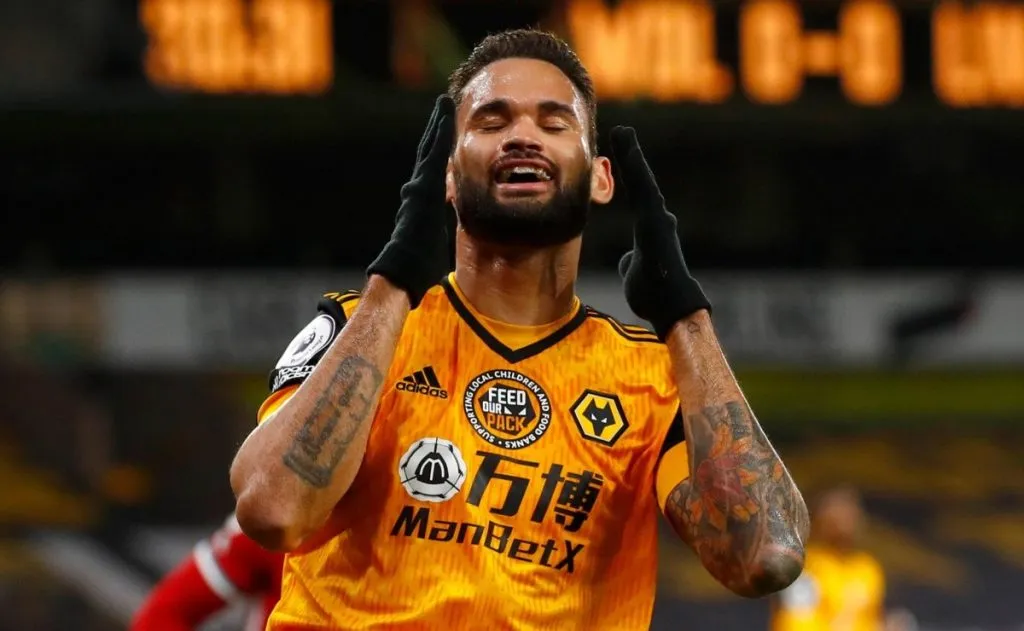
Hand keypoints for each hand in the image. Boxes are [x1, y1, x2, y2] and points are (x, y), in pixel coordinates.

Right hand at [367, 95, 454, 307]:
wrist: (406, 269)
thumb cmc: (419, 263)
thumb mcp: (434, 239)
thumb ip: (438, 226)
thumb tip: (442, 227)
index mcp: (423, 201)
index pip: (432, 169)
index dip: (437, 149)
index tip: (443, 130)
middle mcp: (417, 189)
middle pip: (428, 151)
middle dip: (435, 128)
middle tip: (442, 105)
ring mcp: (418, 187)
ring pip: (429, 149)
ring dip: (437, 125)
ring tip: (443, 104)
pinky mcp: (423, 188)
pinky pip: (434, 157)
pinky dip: (439, 139)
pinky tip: (445, 122)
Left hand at [610, 126, 710, 339]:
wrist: (670, 306)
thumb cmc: (653, 293)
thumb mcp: (635, 272)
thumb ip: (632, 261)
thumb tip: (629, 259)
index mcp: (649, 228)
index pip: (636, 194)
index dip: (628, 174)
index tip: (617, 154)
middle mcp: (657, 218)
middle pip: (640, 181)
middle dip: (630, 155)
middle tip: (621, 131)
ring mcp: (657, 219)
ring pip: (642, 181)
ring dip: (632, 156)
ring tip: (622, 133)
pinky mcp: (654, 222)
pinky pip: (643, 191)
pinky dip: (636, 171)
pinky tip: (629, 153)